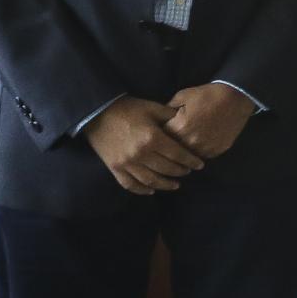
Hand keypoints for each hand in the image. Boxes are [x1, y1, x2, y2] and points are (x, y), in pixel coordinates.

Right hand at [84, 97, 203, 194]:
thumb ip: (171, 116)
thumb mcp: (152, 107)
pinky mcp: (114, 168)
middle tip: (189, 171)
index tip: (200, 164)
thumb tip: (189, 120)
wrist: (96, 112)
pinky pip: (130, 184)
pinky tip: (152, 190)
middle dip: (181, 171)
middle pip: (167, 169)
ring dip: (165, 184)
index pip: (178, 154)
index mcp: (153, 138)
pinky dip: (142, 190)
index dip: (191, 161)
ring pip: (151, 181)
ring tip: (176, 184)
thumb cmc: (127, 108)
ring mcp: (126, 163)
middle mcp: (141, 154)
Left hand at [165, 83, 256, 160]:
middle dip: (170, 145)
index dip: (159, 135)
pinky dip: (199, 151)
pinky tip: (199, 143)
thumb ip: (167, 110)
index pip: (161, 139)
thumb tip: (159, 120)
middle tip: (171, 139)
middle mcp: (191, 142)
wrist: (235, 98)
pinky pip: (202, 156)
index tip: (159, 133)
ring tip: (185, 143)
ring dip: (185, 152)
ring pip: (188, 157)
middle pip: (173, 151)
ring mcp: (205, 148)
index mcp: (180, 128)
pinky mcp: (217, 151)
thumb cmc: (207, 95)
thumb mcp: (182, 96)